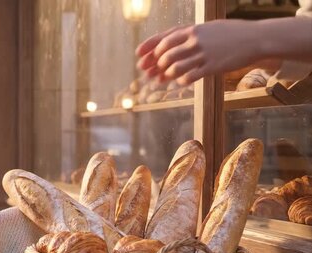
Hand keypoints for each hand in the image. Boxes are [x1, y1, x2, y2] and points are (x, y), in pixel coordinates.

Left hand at [136, 20, 261, 85]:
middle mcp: (195, 40)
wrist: (256, 38)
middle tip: (149, 73)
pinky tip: (181, 81)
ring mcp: (204, 54)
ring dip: (166, 74)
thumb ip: (188, 36)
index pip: (163, 38)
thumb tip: (169, 46)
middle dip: (154, 65)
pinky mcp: (213, 66)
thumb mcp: (207, 28)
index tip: (138, 55)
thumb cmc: (230, 34)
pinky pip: (190, 76)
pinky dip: (181, 80)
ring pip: (174, 67)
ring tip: (165, 77)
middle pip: (165, 54)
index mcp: (192, 29)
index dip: (148, 47)